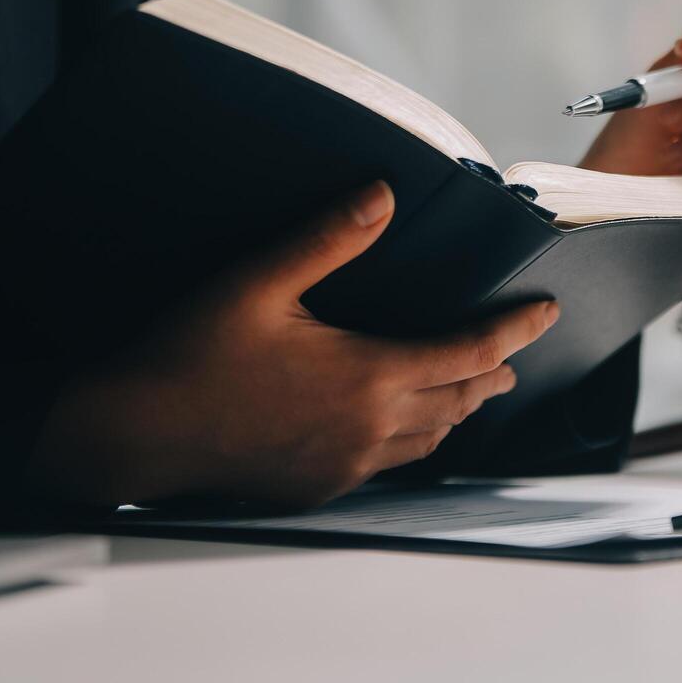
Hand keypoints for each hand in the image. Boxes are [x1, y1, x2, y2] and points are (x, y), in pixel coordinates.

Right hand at [26, 181, 558, 508]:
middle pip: (461, 400)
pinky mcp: (319, 487)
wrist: (136, 432)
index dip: (514, 330)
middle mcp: (370, 429)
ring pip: (431, 439)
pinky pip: (392, 464)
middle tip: (513, 351)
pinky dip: (416, 438)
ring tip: (472, 388)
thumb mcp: (258, 281)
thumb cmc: (192, 353)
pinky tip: (402, 426)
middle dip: (494, 371)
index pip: (469, 353)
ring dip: (460, 408)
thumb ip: (327, 237)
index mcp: (368, 377)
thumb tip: (382, 195)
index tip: (545, 311)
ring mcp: (346, 465)